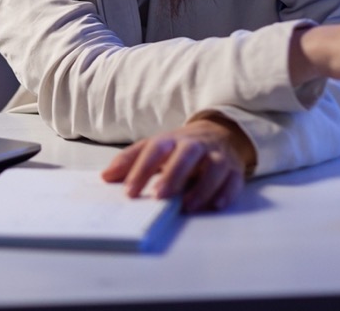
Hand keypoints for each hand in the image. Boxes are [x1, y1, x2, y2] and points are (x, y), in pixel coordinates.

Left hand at [100, 115, 252, 212]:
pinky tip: (215, 205)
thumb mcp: (154, 148)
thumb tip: (105, 177)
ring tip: (187, 206)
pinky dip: (226, 192)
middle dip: (173, 174)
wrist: (219, 133)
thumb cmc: (180, 147)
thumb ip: (130, 161)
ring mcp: (217, 155)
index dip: (141, 169)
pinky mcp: (234, 169)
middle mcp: (195, 145)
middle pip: (186, 154)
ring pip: (214, 166)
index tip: (129, 191)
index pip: (155, 149)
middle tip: (159, 196)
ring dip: (201, 187)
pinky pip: (233, 179)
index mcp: (172, 139)